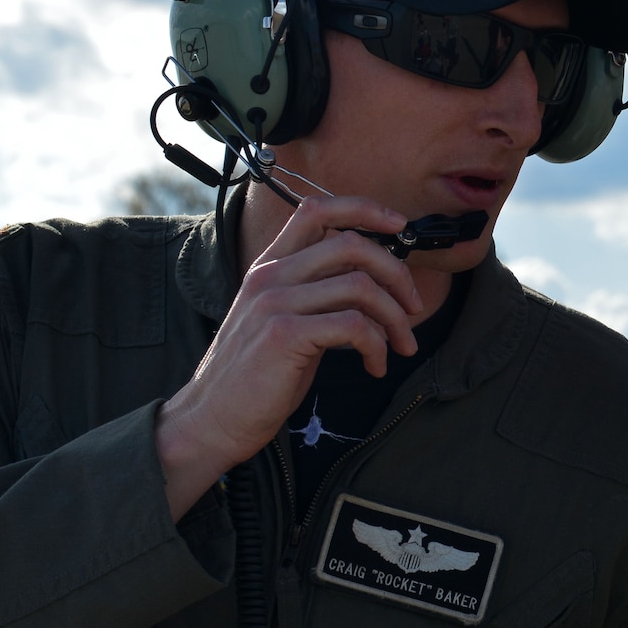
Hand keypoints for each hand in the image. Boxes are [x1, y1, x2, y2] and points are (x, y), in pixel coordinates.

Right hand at [156, 197, 423, 518]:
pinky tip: (374, 366)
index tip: (399, 225)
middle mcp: (270, 276)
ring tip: (400, 346)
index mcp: (270, 266)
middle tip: (412, 307)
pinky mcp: (284, 335)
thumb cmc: (257, 376)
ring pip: (360, 286)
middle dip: (397, 273)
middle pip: (351, 244)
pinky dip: (377, 346)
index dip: (364, 209)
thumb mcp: (285, 321)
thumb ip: (319, 295)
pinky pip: (354, 326)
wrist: (214, 418)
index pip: (316, 209)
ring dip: (395, 318)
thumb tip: (375, 285)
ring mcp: (274, 303)